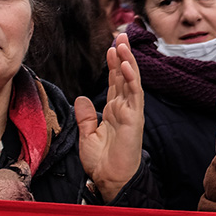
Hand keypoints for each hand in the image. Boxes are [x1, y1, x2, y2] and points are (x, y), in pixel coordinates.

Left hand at [75, 33, 144, 201]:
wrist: (110, 180)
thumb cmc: (102, 162)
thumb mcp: (87, 135)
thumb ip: (85, 116)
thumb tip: (81, 98)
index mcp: (115, 110)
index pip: (115, 81)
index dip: (114, 63)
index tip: (111, 46)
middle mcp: (125, 108)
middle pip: (125, 76)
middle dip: (123, 55)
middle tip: (120, 36)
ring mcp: (131, 112)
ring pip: (131, 81)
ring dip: (128, 61)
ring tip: (123, 43)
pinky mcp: (134, 119)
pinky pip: (134, 95)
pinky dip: (131, 79)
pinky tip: (126, 65)